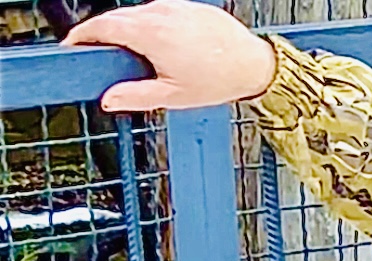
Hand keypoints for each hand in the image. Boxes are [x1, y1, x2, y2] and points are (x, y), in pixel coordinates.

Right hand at [64, 0, 276, 112]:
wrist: (256, 65)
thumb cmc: (220, 79)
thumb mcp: (174, 96)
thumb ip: (136, 96)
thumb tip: (109, 100)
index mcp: (151, 33)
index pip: (102, 26)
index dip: (83, 35)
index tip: (74, 45)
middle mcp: (161, 13)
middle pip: (118, 18)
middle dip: (104, 34)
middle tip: (100, 54)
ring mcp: (177, 6)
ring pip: (139, 13)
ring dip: (129, 28)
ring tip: (132, 53)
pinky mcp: (191, 6)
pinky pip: (161, 11)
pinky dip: (152, 24)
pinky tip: (159, 44)